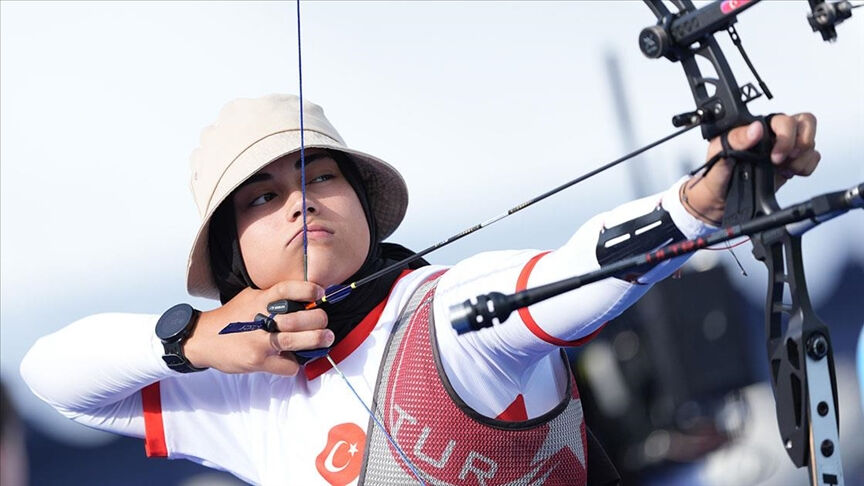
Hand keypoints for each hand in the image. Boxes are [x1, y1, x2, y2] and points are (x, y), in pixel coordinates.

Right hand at [184, 281, 332, 375]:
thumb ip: (272, 297)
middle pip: (300, 318)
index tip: (320, 292)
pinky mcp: (258, 361)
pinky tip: (290, 359)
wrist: (202, 339)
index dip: (308, 290)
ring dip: (317, 340)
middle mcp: (260, 319)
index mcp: (260, 300)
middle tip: (324, 323)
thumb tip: (303, 299)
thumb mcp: (250, 298)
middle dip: (319, 320)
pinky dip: (294, 364)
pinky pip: (288, 365)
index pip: (287, 289)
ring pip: (298, 342)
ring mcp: (259, 341)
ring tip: (326, 338)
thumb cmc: (231, 318)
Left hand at [682, 113, 819, 224]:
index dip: (786, 136)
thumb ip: (735, 140)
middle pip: (805, 123)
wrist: (717, 200)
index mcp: (754, 127)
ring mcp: (783, 149)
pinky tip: (789, 172)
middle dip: (801, 144)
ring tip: (785, 169)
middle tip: (785, 161)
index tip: (775, 156)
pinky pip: (812, 157)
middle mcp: (772, 135)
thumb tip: (756, 129)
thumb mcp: (718, 154)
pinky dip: (807, 166)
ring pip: (810, 141)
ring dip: (803, 158)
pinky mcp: (790, 164)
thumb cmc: (715, 174)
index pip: (783, 119)